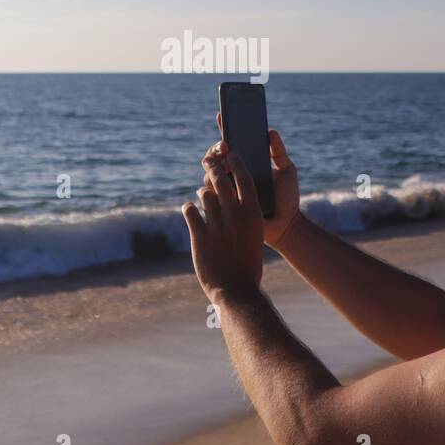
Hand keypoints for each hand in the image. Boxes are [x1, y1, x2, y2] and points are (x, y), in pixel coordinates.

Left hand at [182, 149, 264, 302]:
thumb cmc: (248, 264)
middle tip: (208, 160)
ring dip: (202, 193)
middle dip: (212, 167)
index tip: (231, 154)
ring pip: (204, 195)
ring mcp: (217, 225)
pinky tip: (189, 210)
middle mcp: (235, 215)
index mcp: (253, 214)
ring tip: (203, 194)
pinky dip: (189, 209)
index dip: (236, 163)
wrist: (237, 290)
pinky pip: (190, 212)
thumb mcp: (254, 235)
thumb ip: (245, 216)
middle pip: (221, 181)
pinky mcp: (200, 236)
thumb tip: (234, 199)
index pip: (244, 179)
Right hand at [209, 115, 301, 248]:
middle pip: (216, 156)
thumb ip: (279, 151)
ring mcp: (227, 191)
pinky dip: (212, 184)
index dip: (224, 129)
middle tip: (225, 146)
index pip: (232, 145)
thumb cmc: (288, 198)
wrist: (287, 225)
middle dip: (217, 147)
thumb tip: (270, 130)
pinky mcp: (224, 207)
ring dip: (213, 164)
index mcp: (247, 165)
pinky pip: (210, 193)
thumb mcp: (287, 171)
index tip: (222, 116)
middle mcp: (234, 176)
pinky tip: (217, 178)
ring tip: (222, 160)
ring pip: (209, 173)